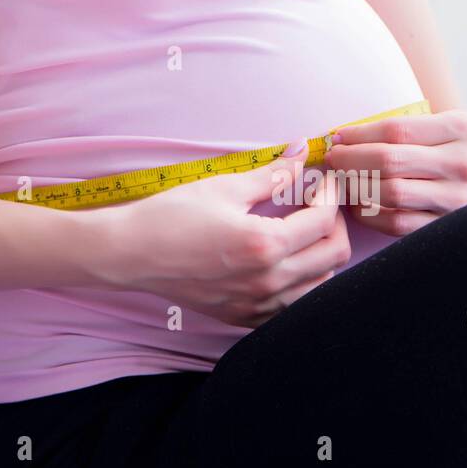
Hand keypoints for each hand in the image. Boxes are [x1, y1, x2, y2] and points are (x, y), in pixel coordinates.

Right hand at [82, 141, 350, 328]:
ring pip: (321, 285)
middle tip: (322, 204)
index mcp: (265, 245)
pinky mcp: (246, 316)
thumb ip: (272, 173)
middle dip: (336, 224)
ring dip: (323, 255)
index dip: (333, 195)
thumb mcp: (223, 186)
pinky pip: (294, 305)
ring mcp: (258, 304)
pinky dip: (303, 283)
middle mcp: (268, 280)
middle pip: (334, 256)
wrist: (130, 254)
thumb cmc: (171, 216)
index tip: (326, 181)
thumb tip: (302, 151)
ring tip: (306, 231)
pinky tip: (287, 261)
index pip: (324, 220)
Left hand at [322, 107, 466, 236]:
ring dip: (357, 188)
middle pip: (389, 161)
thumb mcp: (459, 131)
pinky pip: (399, 223)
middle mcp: (462, 163)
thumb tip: (354, 133)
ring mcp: (458, 199)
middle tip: (332, 160)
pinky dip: (372, 215)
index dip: (358, 134)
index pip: (395, 130)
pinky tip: (361, 206)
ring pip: (390, 194)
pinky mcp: (450, 227)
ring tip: (342, 182)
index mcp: (461, 129)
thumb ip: (418, 129)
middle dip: (350, 160)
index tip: (338, 136)